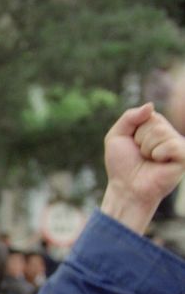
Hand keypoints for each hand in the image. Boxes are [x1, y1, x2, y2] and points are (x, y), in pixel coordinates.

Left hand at [101, 103, 184, 233]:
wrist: (126, 188)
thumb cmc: (122, 165)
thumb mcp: (116, 136)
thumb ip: (129, 117)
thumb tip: (150, 105)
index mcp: (156, 128)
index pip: (149, 114)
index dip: (135, 130)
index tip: (132, 144)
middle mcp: (169, 135)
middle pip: (155, 122)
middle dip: (141, 140)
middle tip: (140, 155)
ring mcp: (178, 145)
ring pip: (162, 133)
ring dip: (147, 148)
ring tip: (149, 160)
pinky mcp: (184, 157)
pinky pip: (172, 145)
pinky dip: (159, 154)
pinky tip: (159, 164)